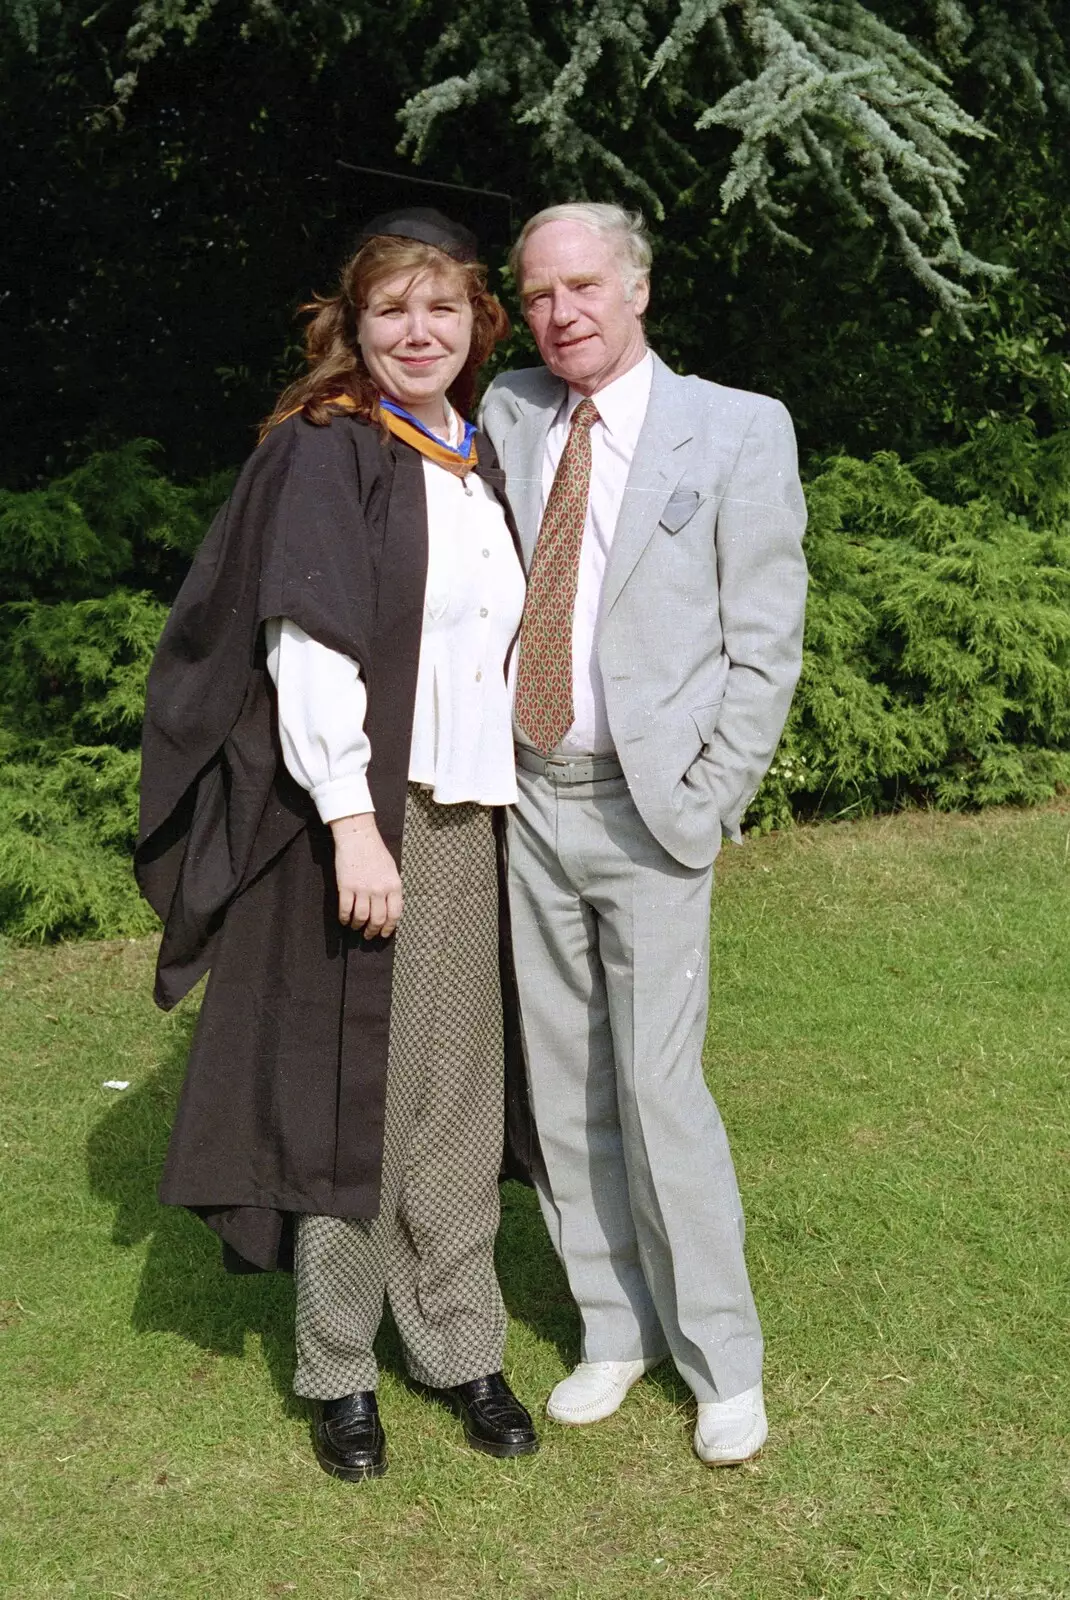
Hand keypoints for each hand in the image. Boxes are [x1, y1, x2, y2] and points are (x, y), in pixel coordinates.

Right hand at [329, 813, 402, 938]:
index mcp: (394, 885)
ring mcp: (362, 889)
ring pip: (361, 917)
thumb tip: (391, 909)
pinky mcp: (346, 887)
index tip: (384, 934)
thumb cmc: (376, 852)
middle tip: (369, 935)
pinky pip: (346, 909)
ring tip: (356, 927)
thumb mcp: (392, 870)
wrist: (358, 837)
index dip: (389, 928)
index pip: (394, 914)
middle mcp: (379, 889)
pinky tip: (344, 920)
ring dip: (358, 926)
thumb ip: (392, 889)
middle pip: (377, 919)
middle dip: (373, 931)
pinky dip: (344, 918)